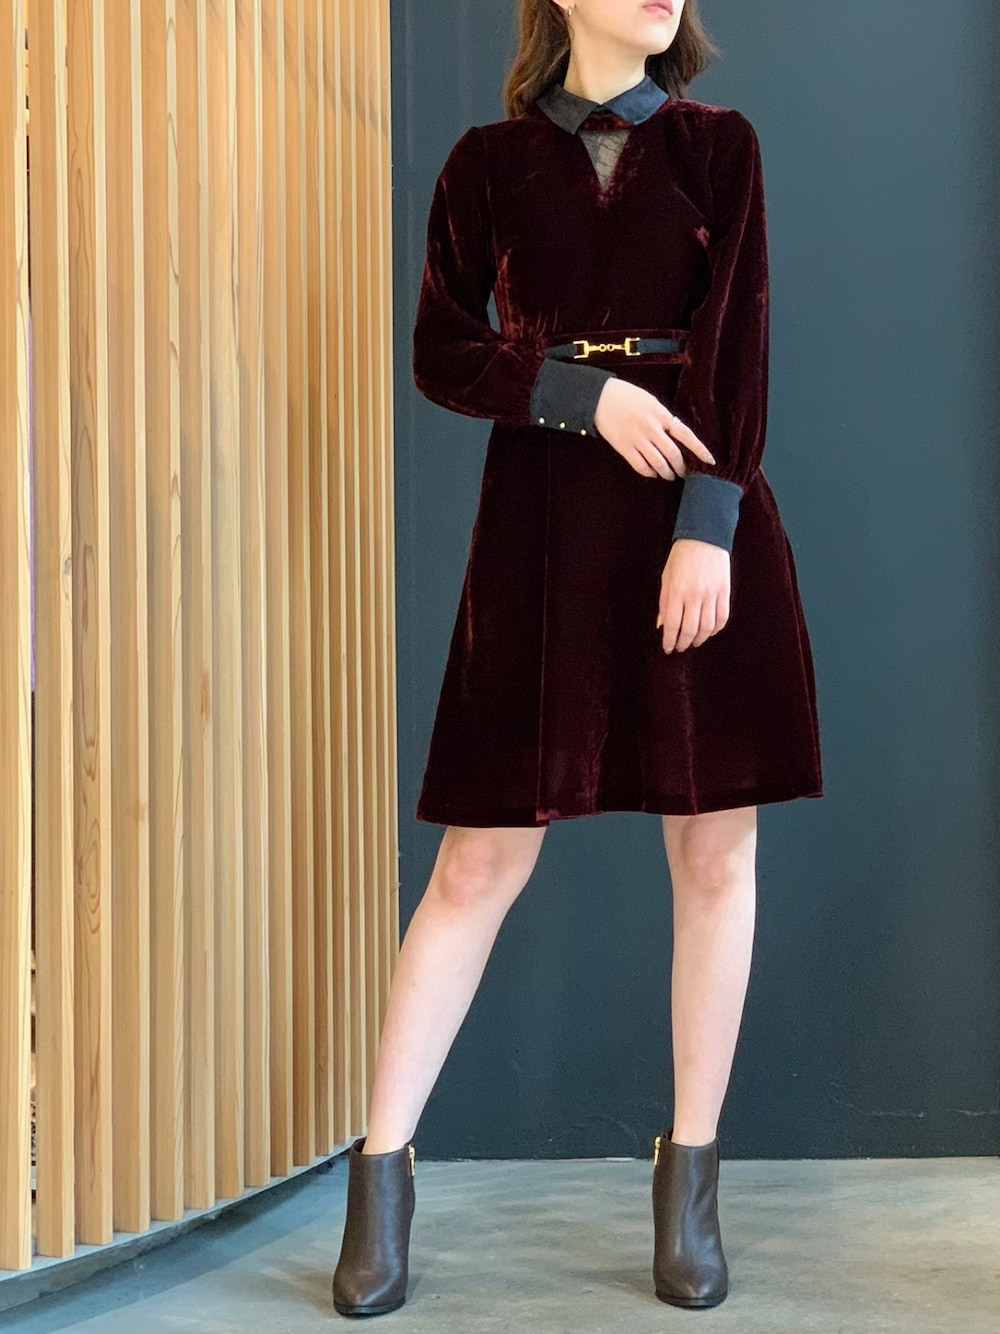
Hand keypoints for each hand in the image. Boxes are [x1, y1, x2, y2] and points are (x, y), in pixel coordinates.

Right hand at [593, 378, 715, 479]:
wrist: (601, 398)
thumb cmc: (627, 396)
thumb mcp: (651, 401)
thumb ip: (664, 418)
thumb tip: (677, 434)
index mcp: (661, 415)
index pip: (686, 435)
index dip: (700, 450)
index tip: (710, 461)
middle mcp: (652, 429)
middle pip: (673, 454)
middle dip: (681, 467)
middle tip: (684, 472)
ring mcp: (638, 440)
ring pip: (659, 464)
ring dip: (667, 473)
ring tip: (669, 475)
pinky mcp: (625, 448)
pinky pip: (641, 466)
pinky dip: (650, 473)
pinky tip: (653, 473)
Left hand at [656, 538, 730, 652]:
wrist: (705, 537)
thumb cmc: (681, 557)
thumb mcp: (666, 577)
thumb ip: (664, 603)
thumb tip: (662, 625)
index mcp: (677, 591)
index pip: (673, 624)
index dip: (669, 640)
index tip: (667, 648)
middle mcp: (695, 595)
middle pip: (690, 629)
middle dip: (684, 643)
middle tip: (680, 648)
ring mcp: (712, 594)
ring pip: (707, 627)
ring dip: (700, 639)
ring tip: (693, 642)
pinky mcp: (725, 591)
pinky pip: (722, 617)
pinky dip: (716, 629)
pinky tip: (709, 631)